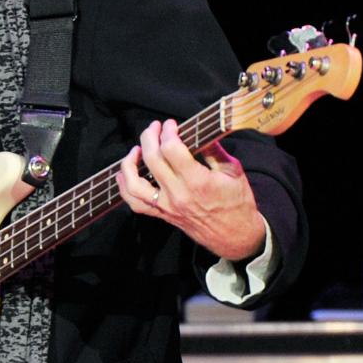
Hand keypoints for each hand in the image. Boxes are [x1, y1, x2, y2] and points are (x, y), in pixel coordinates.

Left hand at [117, 119, 265, 261]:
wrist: (235, 237)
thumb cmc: (237, 203)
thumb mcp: (234, 171)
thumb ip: (214, 150)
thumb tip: (200, 130)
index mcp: (197, 181)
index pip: (171, 149)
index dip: (168, 132)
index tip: (171, 125)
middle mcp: (178, 194)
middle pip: (152, 160)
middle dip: (150, 137)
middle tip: (155, 127)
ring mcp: (167, 207)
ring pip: (135, 184)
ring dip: (130, 163)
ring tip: (137, 149)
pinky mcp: (163, 215)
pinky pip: (136, 203)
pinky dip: (125, 188)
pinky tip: (125, 174)